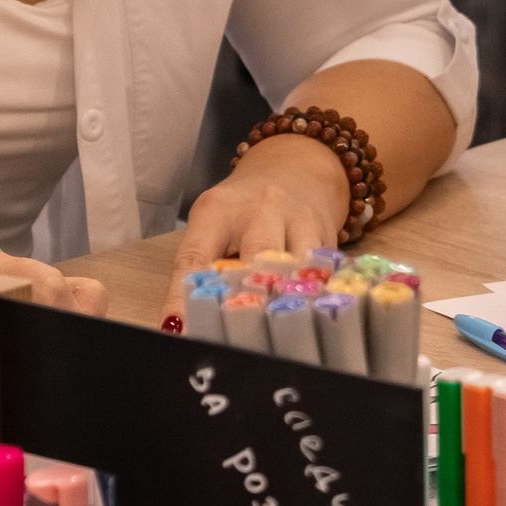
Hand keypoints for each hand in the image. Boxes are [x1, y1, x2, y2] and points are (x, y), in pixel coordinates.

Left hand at [161, 134, 351, 324]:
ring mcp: (298, 219)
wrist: (293, 168)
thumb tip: (184, 327)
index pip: (194, 258)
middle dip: (245, 301)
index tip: (177, 333)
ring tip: (272, 335)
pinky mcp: (327, 235)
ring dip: (283, 303)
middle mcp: (258, 209)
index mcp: (216, 210)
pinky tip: (308, 319)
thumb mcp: (214, 226)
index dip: (184, 299)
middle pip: (254, 259)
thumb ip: (202, 268)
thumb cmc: (243, 212)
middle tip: (233, 337)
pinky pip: (322, 273)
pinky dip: (313, 299)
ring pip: (294, 268)